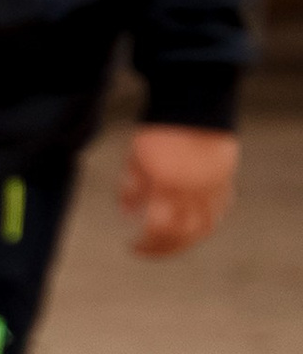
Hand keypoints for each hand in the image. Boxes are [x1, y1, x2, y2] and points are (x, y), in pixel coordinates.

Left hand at [120, 123, 237, 258]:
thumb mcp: (136, 158)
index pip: (159, 228)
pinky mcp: (226, 179)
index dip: (146, 244)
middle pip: (182, 234)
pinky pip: (219, 211)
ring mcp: (213, 186)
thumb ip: (130, 188)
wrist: (195, 102)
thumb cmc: (158, 129)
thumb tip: (126, 215)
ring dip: (185, 242)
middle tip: (147, 251)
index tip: (132, 247)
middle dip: (162, 248)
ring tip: (169, 245)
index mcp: (169, 184)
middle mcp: (194, 189)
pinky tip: (193, 229)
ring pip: (204, 227)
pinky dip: (206, 225)